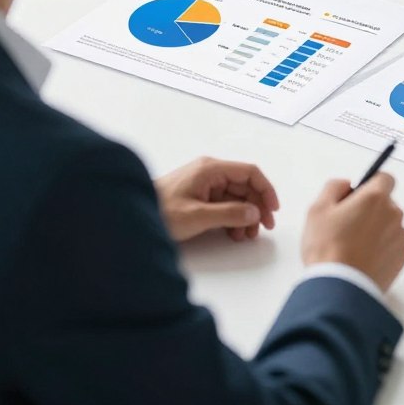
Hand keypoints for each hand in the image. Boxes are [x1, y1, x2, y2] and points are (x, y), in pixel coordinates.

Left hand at [155, 157, 278, 243]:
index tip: (273, 210)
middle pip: (244, 186)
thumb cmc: (161, 212)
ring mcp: (204, 184)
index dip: (265, 190)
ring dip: (244, 215)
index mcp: (211, 169)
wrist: (131, 218)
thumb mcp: (198, 216)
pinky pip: (224, 204)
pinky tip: (232, 233)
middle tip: (262, 229)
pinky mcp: (199, 196)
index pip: (249, 173)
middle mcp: (210, 172)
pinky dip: (232, 217)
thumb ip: (229, 213)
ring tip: (244, 236)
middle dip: (256, 207)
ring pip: (236, 197)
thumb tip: (255, 213)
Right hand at [301, 173, 403, 292]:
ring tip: (354, 248)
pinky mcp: (402, 259)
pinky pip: (393, 246)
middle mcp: (393, 214)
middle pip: (386, 204)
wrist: (339, 289)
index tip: (358, 197)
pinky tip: (363, 260)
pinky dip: (382, 249)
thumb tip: (347, 185)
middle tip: (348, 226)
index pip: (385, 178)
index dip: (371, 185)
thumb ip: (334, 187)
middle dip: (370, 210)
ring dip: (377, 230)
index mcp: (375, 198)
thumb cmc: (327, 247)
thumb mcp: (318, 209)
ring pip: (389, 225)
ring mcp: (400, 237)